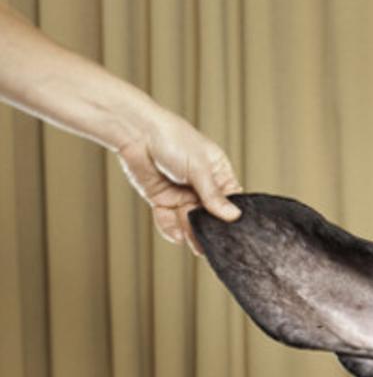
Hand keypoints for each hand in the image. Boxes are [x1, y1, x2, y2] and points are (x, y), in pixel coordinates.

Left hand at [116, 110, 240, 254]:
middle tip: (206, 243)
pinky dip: (170, 228)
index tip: (229, 232)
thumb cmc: (172, 139)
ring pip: (189, 221)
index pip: (230, 202)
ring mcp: (182, 195)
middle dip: (207, 229)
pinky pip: (169, 220)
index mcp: (218, 174)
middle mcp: (202, 187)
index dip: (229, 218)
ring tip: (189, 238)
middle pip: (209, 216)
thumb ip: (213, 194)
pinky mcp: (162, 200)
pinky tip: (175, 234)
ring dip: (188, 231)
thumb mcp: (199, 168)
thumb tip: (233, 215)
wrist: (136, 133)